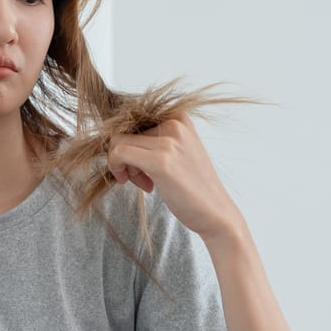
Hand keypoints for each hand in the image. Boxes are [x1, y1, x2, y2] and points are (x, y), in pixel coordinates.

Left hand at [107, 112, 242, 240]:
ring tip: (145, 182)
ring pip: (117, 143)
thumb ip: (154, 139)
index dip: (132, 146)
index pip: (134, 122)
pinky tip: (141, 185)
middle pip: (124, 132)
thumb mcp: (178, 151)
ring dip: (123, 166)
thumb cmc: (193, 186)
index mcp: (178, 117)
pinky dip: (117, 169)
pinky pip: (119, 154)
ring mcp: (168, 141)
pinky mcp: (160, 161)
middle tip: (142, 178)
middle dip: (126, 157)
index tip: (143, 166)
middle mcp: (174, 123)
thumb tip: (114, 137)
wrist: (216, 212)